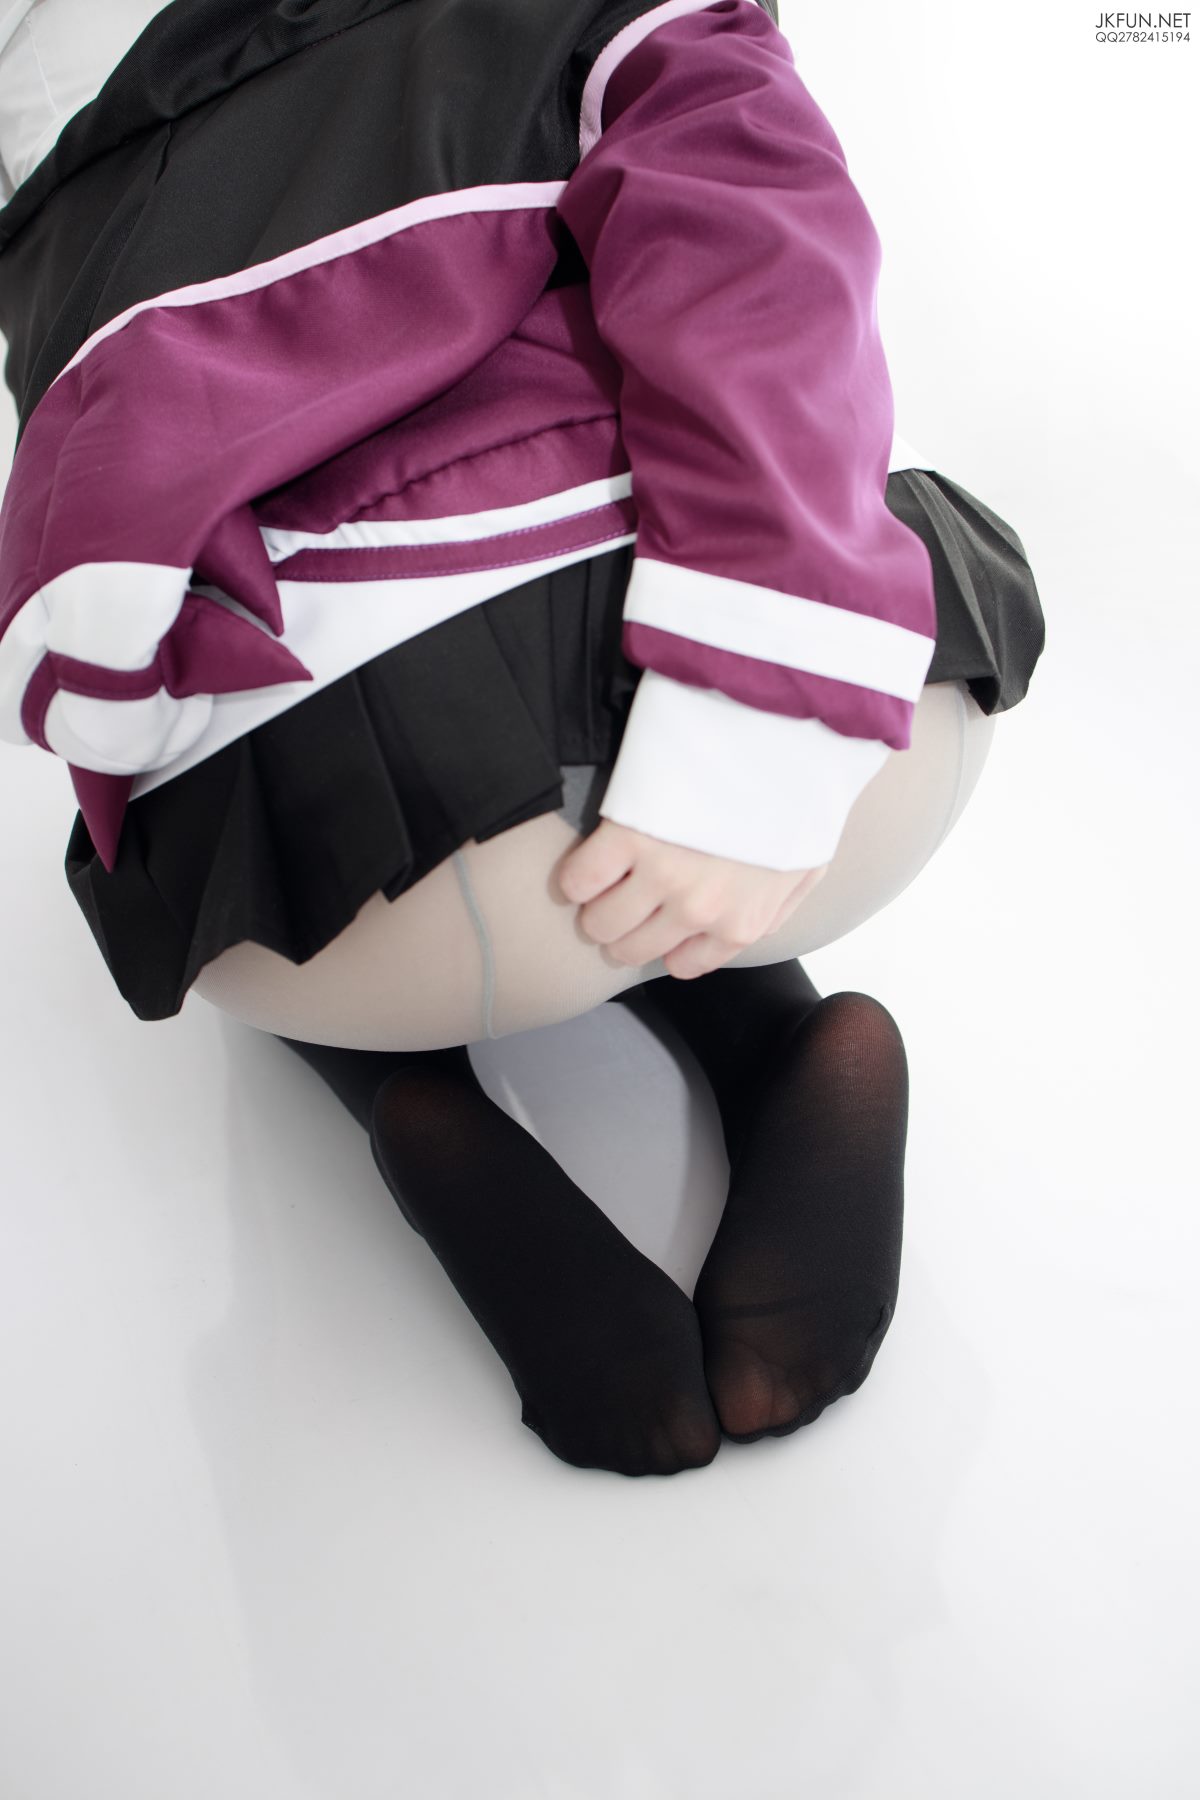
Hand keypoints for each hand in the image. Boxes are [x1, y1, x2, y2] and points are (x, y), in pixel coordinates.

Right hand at [556, 819, 829, 979]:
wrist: (784, 732)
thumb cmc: (799, 794)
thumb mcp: (806, 866)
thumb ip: (775, 908)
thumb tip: (741, 929)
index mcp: (741, 923)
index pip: (681, 964)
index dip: (662, 940)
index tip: (656, 917)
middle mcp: (700, 911)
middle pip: (628, 949)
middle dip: (620, 928)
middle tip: (620, 896)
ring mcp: (663, 876)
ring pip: (598, 923)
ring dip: (593, 905)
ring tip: (604, 878)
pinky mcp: (629, 837)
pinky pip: (578, 881)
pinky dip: (575, 875)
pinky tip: (591, 856)